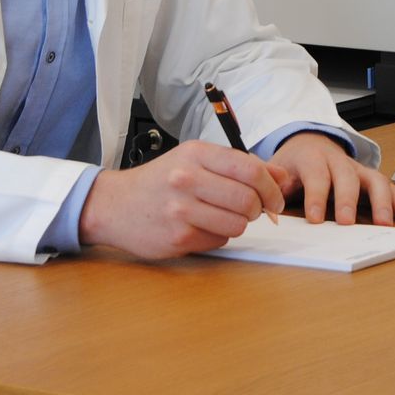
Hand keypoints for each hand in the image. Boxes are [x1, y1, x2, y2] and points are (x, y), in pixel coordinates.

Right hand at [79, 140, 290, 259]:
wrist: (113, 205)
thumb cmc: (159, 182)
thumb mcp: (195, 161)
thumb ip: (240, 167)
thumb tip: (281, 177)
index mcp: (195, 154)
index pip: (250, 170)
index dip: (271, 187)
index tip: (274, 198)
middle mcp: (187, 179)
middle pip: (248, 200)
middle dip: (257, 209)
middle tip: (250, 210)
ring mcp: (181, 210)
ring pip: (238, 224)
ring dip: (238, 224)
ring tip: (220, 216)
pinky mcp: (178, 237)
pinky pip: (219, 240)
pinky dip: (218, 236)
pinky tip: (200, 227)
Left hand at [271, 131, 394, 225]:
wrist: (307, 142)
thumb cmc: (293, 162)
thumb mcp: (276, 168)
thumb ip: (271, 183)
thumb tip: (266, 201)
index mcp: (312, 157)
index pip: (315, 175)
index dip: (316, 196)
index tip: (315, 219)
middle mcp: (338, 160)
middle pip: (347, 176)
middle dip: (348, 199)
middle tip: (347, 223)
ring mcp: (357, 169)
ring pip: (374, 179)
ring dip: (381, 202)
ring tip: (384, 223)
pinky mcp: (369, 178)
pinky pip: (388, 186)